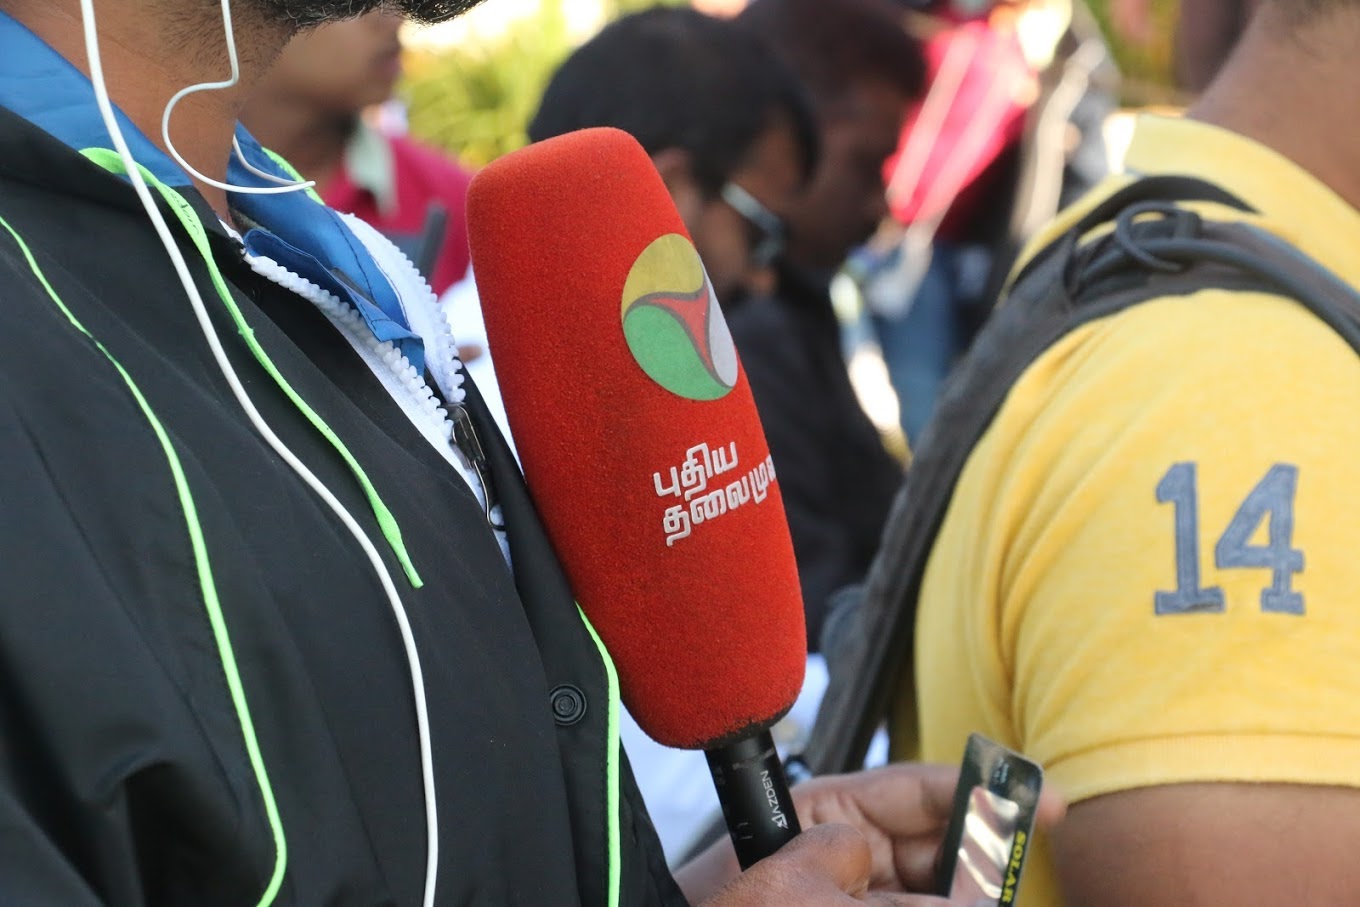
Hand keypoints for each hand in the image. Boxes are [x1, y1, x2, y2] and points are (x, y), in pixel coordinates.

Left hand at [674, 762, 1065, 902]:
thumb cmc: (714, 904)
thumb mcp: (798, 888)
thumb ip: (885, 897)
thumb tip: (970, 906)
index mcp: (830, 813)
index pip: (919, 792)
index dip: (983, 792)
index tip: (1044, 802)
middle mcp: (851, 856)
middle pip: (942, 852)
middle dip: (984, 865)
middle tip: (1014, 879)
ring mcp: (854, 893)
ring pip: (935, 893)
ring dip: (965, 896)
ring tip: (991, 893)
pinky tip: (971, 904)